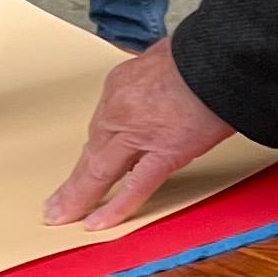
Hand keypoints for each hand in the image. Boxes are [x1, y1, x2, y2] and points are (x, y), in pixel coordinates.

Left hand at [45, 37, 235, 224]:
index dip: (94, 149)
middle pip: (92, 152)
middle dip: (74, 182)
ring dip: (80, 197)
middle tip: (56, 204)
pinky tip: (97, 223)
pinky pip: (136, 186)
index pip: (103, 125)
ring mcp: (138, 133)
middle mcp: (121, 110)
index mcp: (121, 85)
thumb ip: (156, 78)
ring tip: (62, 215)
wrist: (220, 55)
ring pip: (101, 172)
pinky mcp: (165, 152)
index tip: (88, 161)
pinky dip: (116, 207)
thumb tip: (164, 83)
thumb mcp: (164, 56)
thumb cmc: (201, 53)